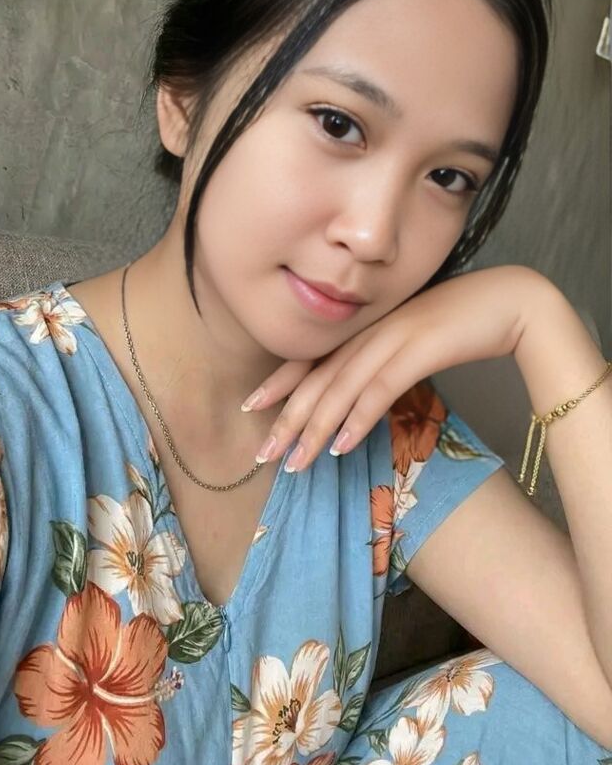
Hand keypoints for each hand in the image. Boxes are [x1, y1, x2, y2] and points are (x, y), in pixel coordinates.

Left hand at [244, 265, 543, 471]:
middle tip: (263, 453)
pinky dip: (358, 419)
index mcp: (369, 325)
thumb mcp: (416, 341)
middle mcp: (372, 329)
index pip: (314, 356)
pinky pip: (380, 389)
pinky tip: (342, 448)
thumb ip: (386, 360)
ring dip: (315, 429)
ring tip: (295, 463)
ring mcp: (394, 336)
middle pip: (319, 377)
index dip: (281, 382)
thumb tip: (363, 395)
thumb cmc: (467, 323)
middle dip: (288, 418)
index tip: (252, 407)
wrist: (513, 301)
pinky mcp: (420, 347)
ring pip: (341, 387)